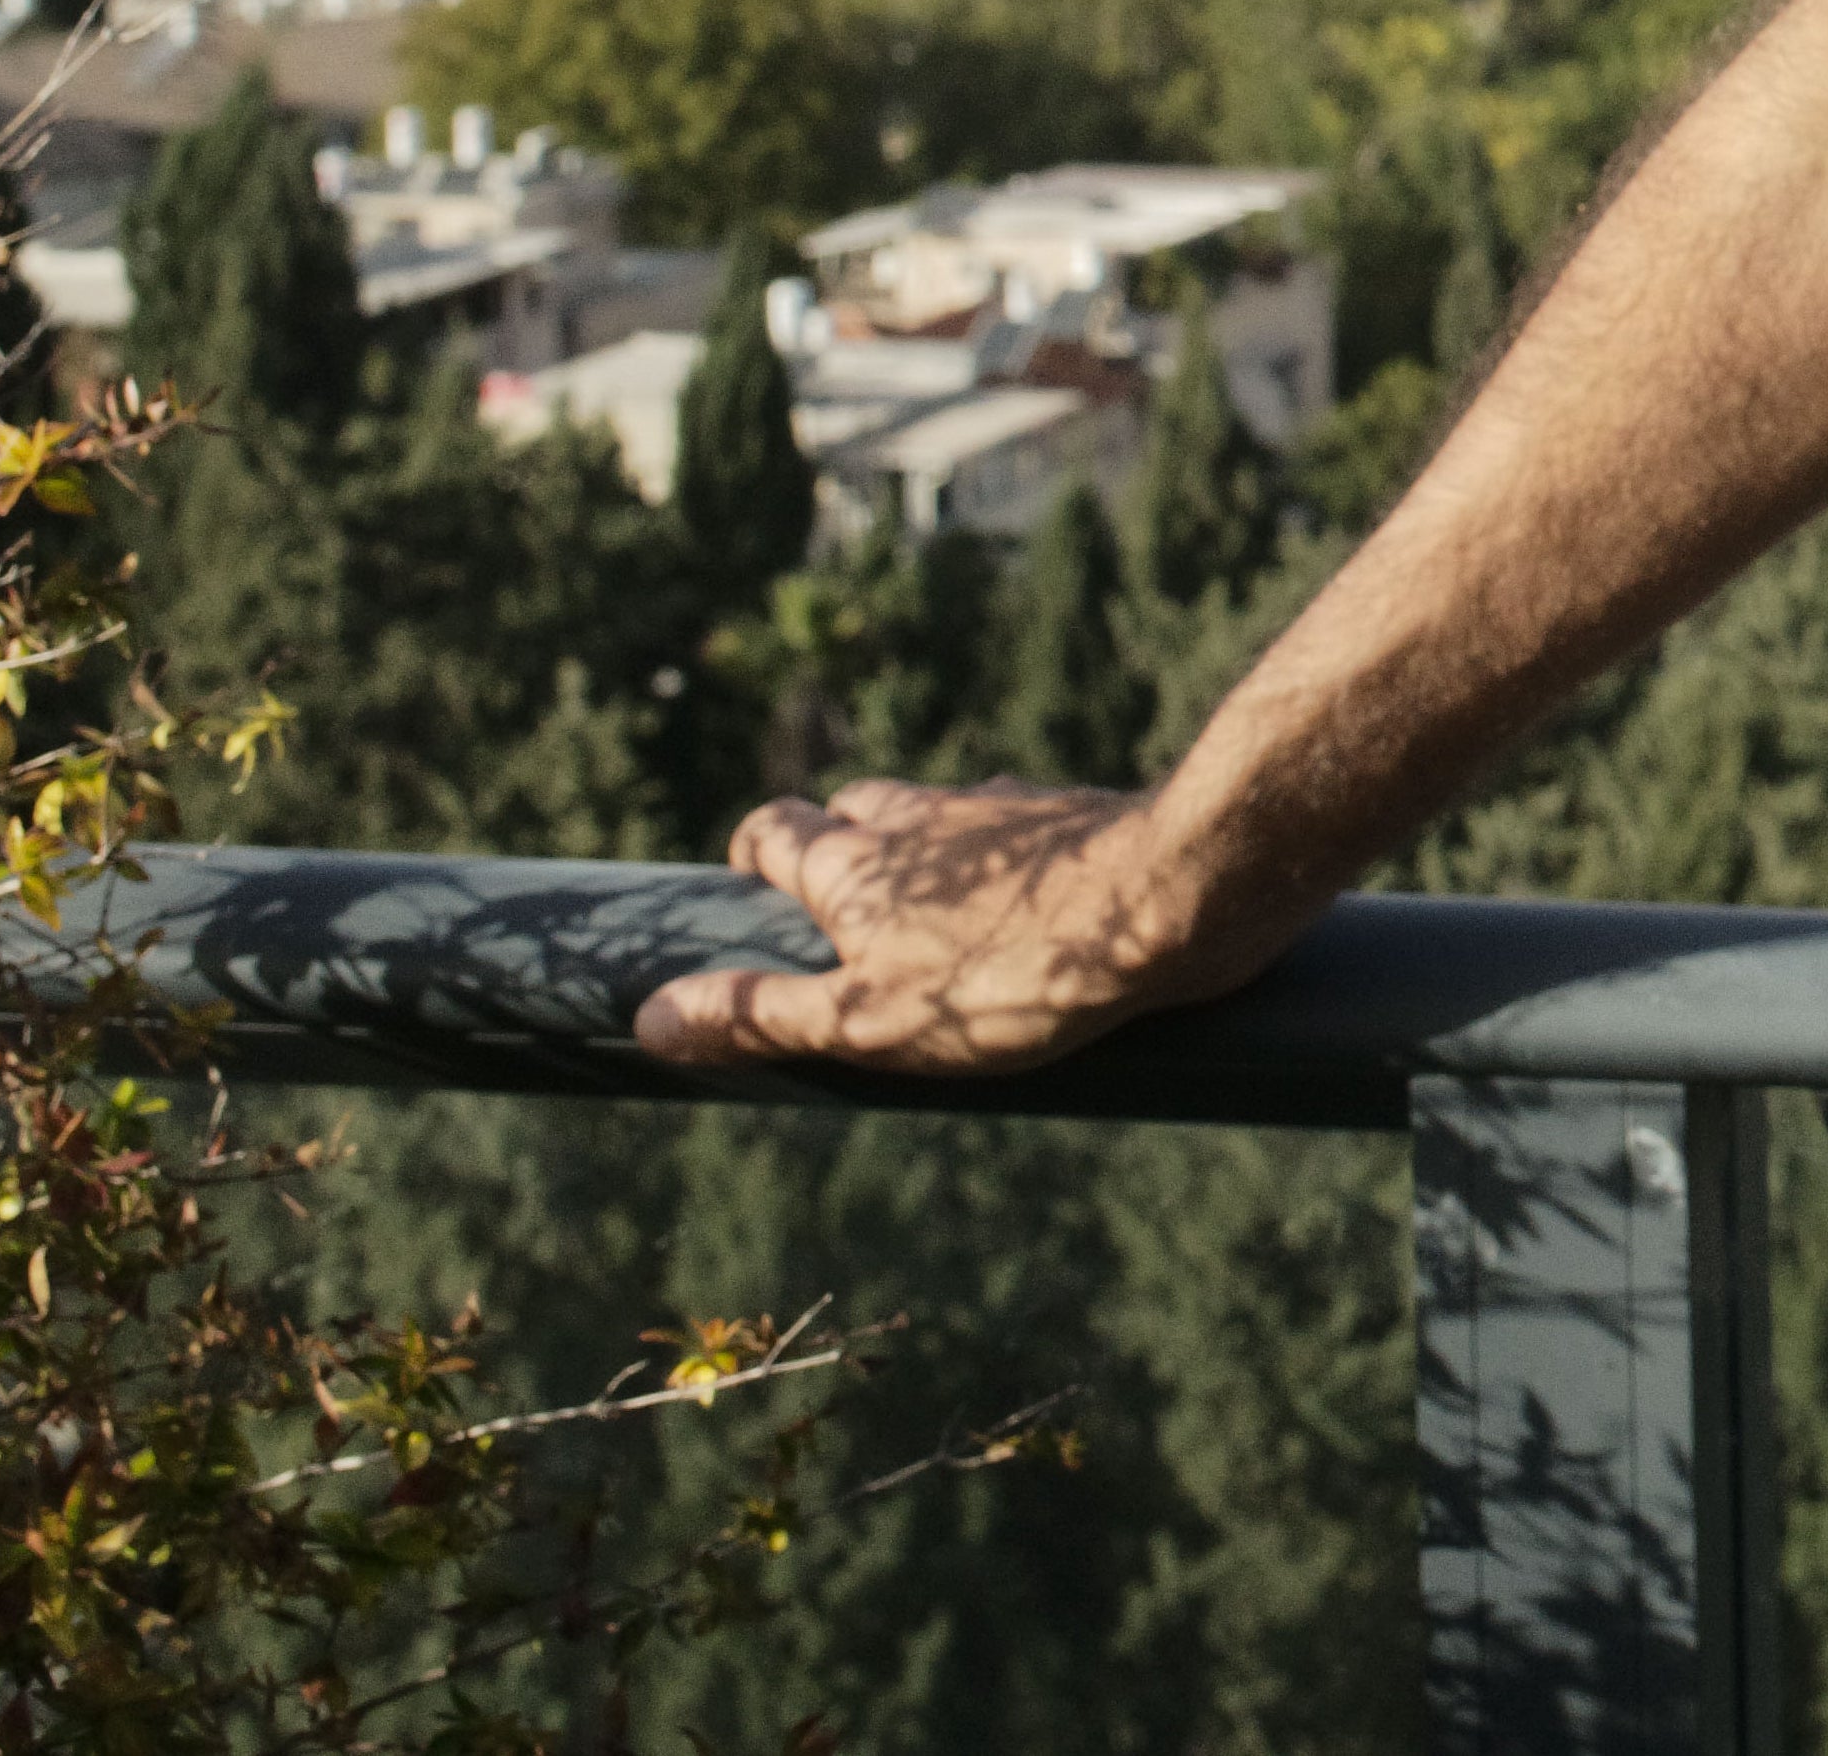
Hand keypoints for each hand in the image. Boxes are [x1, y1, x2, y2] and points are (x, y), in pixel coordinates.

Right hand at [631, 778, 1258, 1074]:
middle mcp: (920, 819)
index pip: (774, 830)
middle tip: (844, 919)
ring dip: (924, 853)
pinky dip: (1006, 858)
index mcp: (855, 863)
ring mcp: (1000, 810)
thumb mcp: (871, 1018)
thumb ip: (765, 1014)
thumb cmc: (1015, 972)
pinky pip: (1017, 828)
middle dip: (837, 849)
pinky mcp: (1072, 816)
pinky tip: (1035, 904)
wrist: (1175, 896)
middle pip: (853, 810)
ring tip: (938, 921)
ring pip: (937, 816)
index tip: (753, 896)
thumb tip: (653, 1017)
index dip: (757, 857)